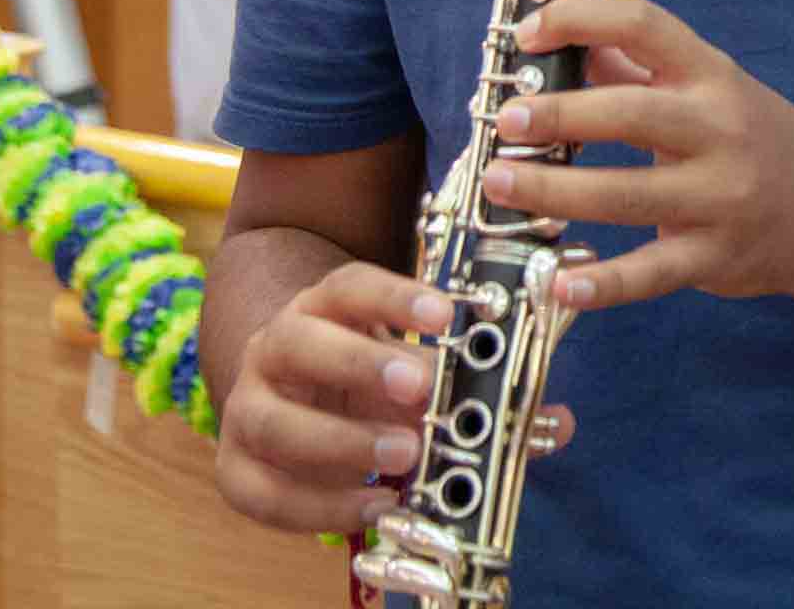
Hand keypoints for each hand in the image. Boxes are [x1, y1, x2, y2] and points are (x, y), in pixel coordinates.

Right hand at [213, 262, 581, 534]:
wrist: (287, 397)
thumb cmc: (367, 383)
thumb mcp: (416, 373)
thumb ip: (481, 395)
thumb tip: (556, 423)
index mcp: (322, 308)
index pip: (350, 286)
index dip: (395, 297)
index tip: (446, 314)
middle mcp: (275, 348)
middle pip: (299, 342)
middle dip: (361, 363)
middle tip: (422, 389)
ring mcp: (247, 408)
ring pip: (271, 419)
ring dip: (339, 440)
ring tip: (404, 456)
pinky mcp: (236, 470)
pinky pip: (264, 490)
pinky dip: (319, 505)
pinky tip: (375, 506)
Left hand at [482, 0, 793, 310]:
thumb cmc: (754, 138)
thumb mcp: (708, 88)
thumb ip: (637, 66)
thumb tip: (562, 42)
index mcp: (710, 75)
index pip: (644, 24)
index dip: (580, 20)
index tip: (529, 32)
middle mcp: (719, 130)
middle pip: (631, 115)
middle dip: (560, 116)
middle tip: (507, 120)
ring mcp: (720, 197)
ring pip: (627, 196)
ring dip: (555, 192)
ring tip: (500, 186)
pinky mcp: (714, 256)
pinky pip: (650, 272)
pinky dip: (602, 282)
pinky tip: (558, 282)